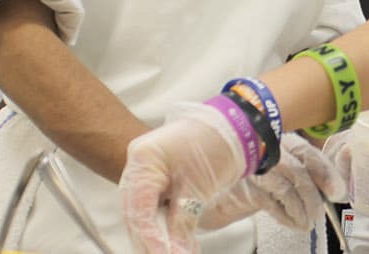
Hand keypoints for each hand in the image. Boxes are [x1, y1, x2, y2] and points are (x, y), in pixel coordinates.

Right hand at [120, 103, 246, 252]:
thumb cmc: (217, 144)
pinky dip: (162, 229)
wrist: (235, 126)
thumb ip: (183, 222)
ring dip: (154, 238)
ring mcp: (144, 173)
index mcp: (144, 159)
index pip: (138, 208)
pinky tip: (174, 245)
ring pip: (140, 215)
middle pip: (134, 214)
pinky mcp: (157, 182)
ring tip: (171, 253)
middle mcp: (137, 166)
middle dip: (148, 242)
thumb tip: (176, 253)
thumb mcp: (200, 187)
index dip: (150, 238)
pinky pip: (152, 210)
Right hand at [195, 133, 343, 230]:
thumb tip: (336, 189)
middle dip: (314, 197)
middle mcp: (267, 148)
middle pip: (297, 171)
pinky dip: (286, 216)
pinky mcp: (244, 187)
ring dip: (301, 211)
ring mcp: (254, 167)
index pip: (307, 152)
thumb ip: (307, 170)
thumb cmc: (263, 174)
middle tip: (321, 214)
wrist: (226, 185)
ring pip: (286, 190)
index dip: (325, 172)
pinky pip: (271, 205)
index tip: (337, 192)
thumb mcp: (285, 165)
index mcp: (281, 138)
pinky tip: (294, 223)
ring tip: (308, 222)